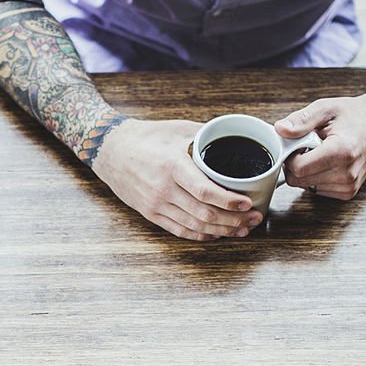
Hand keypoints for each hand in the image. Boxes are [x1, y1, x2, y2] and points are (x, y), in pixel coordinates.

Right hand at [92, 118, 262, 240]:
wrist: (111, 151)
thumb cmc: (146, 137)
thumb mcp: (178, 130)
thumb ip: (207, 136)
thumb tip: (239, 137)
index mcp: (172, 166)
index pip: (205, 191)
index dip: (230, 201)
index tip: (248, 203)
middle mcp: (163, 189)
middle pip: (204, 213)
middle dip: (234, 219)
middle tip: (254, 218)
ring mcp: (156, 205)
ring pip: (195, 226)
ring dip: (222, 231)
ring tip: (242, 229)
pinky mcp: (150, 214)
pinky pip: (179, 230)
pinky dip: (201, 235)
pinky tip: (217, 234)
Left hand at [275, 92, 365, 199]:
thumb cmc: (355, 115)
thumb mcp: (326, 108)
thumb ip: (302, 120)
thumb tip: (280, 129)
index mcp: (341, 152)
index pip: (298, 169)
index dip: (290, 157)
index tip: (296, 145)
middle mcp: (347, 173)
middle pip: (299, 180)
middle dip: (296, 164)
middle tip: (307, 147)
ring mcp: (348, 185)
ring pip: (306, 187)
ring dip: (306, 171)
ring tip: (321, 153)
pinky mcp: (348, 192)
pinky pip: (317, 190)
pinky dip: (316, 178)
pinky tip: (327, 163)